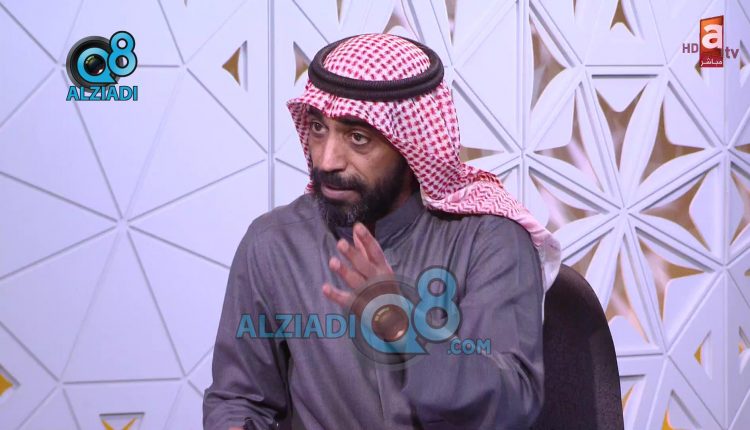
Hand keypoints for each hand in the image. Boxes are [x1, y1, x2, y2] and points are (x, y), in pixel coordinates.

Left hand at [323, 223, 408, 339]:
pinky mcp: (360, 305)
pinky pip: (347, 300)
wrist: (394, 317)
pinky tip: (325, 288)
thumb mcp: (379, 266)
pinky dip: (336, 295)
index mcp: (383, 267)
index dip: (367, 238)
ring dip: (344, 272)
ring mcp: (369, 293)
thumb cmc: (384, 286)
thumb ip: (366, 248)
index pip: (375, 251)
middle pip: (365, 265)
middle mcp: (377, 279)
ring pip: (356, 281)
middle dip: (353, 254)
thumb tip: (356, 228)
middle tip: (340, 243)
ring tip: (332, 262)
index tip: (357, 227)